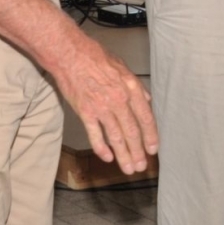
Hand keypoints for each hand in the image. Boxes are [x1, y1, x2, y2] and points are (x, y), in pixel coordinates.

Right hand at [50, 35, 157, 173]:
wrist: (70, 55)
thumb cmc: (95, 57)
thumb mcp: (122, 67)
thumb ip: (136, 85)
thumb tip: (147, 99)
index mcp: (131, 88)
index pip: (145, 117)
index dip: (151, 136)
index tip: (153, 149)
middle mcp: (118, 100)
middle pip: (132, 132)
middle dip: (138, 152)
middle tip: (141, 166)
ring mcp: (101, 107)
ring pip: (116, 137)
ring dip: (124, 155)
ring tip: (128, 168)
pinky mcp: (85, 112)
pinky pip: (95, 135)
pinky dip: (101, 148)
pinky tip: (107, 157)